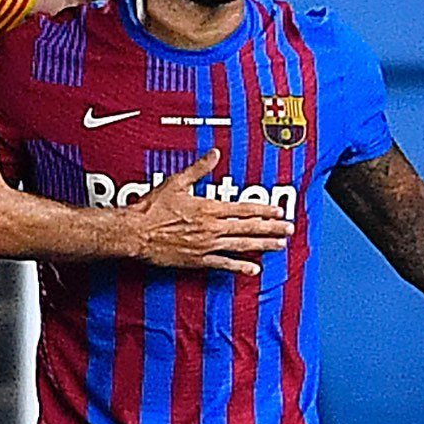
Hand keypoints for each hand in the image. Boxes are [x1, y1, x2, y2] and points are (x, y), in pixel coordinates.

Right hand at [129, 149, 292, 275]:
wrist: (134, 232)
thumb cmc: (152, 208)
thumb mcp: (177, 182)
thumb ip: (199, 169)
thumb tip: (214, 154)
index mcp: (210, 208)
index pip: (245, 209)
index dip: (265, 210)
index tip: (279, 211)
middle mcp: (212, 227)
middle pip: (249, 227)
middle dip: (272, 228)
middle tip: (289, 230)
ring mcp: (207, 245)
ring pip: (242, 245)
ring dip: (263, 245)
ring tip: (279, 246)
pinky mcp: (198, 260)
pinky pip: (223, 264)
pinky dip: (240, 267)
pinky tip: (254, 269)